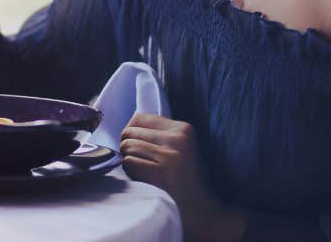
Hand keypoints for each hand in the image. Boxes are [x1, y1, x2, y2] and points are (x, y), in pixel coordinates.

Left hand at [120, 113, 247, 241]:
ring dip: (128, 161)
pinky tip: (146, 181)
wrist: (203, 213)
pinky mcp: (160, 174)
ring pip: (126, 147)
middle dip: (128, 147)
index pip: (139, 118)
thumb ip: (158, 134)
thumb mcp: (179, 148)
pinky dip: (130, 173)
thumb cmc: (184, 180)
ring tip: (146, 172)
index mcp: (184, 129)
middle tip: (142, 163)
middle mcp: (178, 139)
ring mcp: (170, 157)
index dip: (133, 134)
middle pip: (129, 132)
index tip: (140, 148)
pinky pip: (128, 163)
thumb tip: (126, 127)